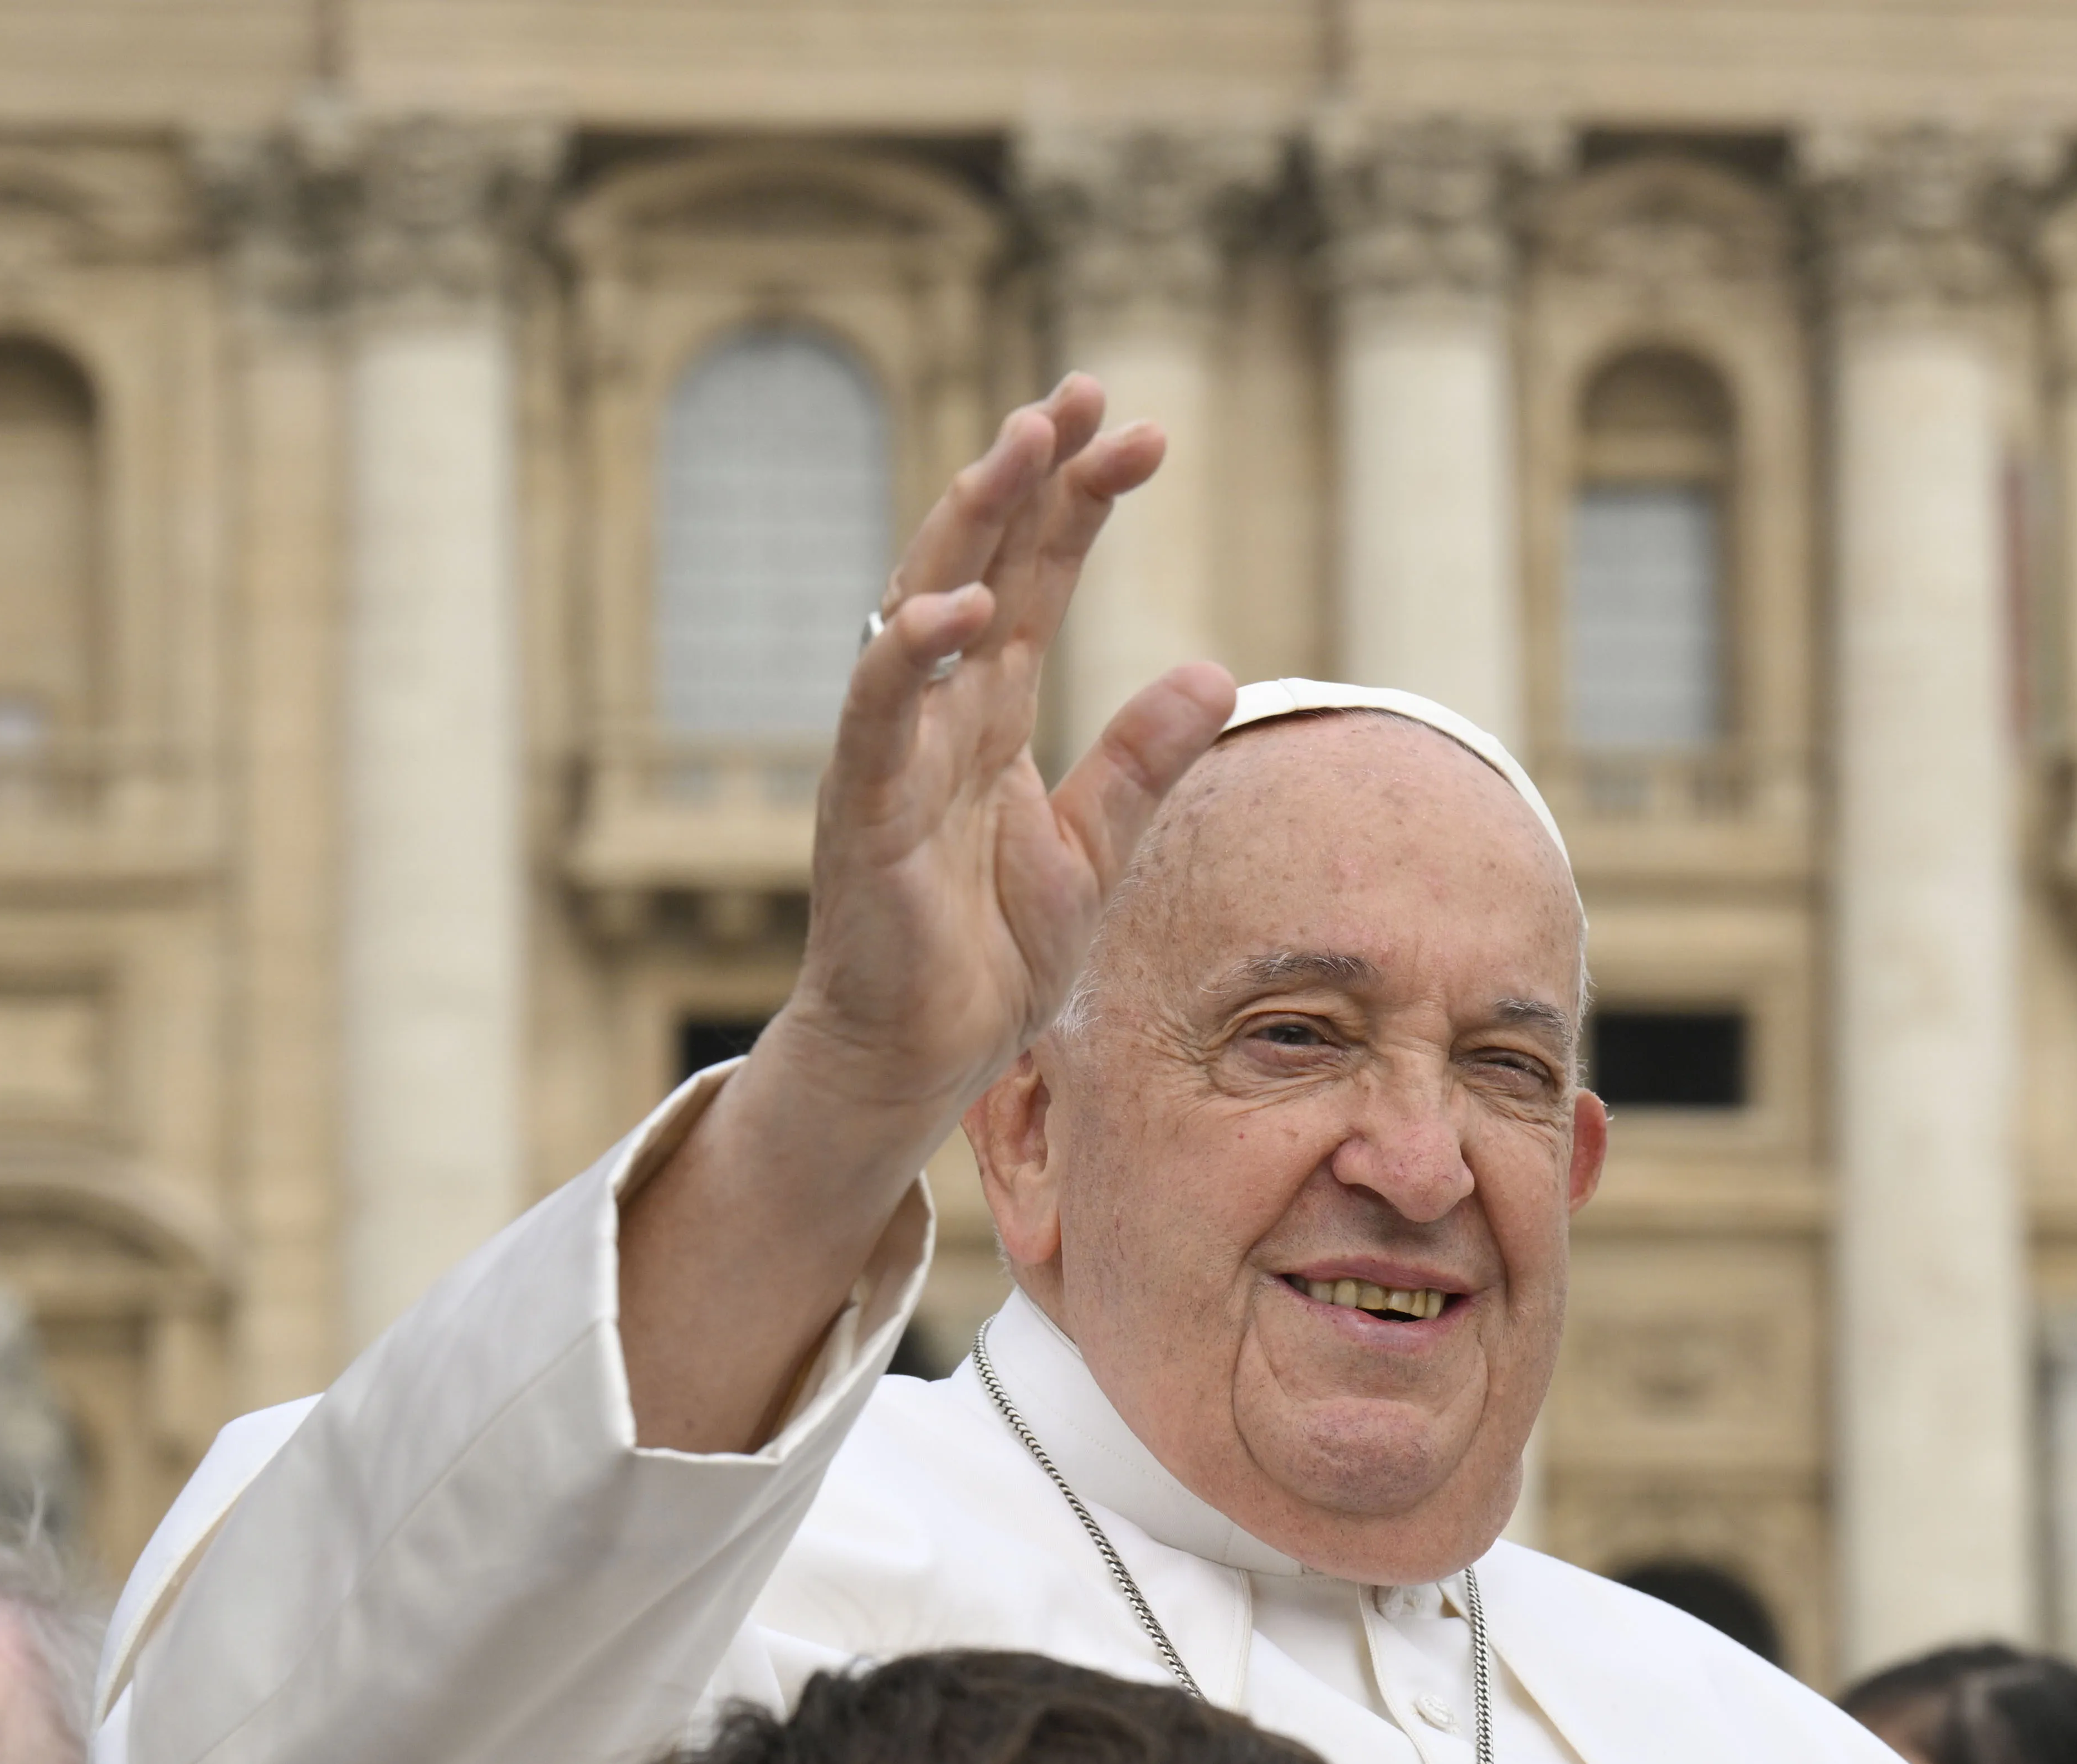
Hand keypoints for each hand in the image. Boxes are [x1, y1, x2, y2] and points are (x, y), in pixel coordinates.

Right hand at [769, 373, 1234, 1129]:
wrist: (921, 1057)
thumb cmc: (989, 957)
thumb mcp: (1094, 848)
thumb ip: (1143, 762)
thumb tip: (1213, 670)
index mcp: (990, 713)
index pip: (1037, 578)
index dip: (1080, 502)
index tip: (1140, 432)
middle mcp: (936, 713)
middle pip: (981, 562)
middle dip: (1027, 474)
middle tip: (1082, 392)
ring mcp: (892, 754)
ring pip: (919, 607)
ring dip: (967, 524)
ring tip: (1021, 446)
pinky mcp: (863, 810)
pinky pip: (876, 718)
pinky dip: (905, 660)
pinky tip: (949, 608)